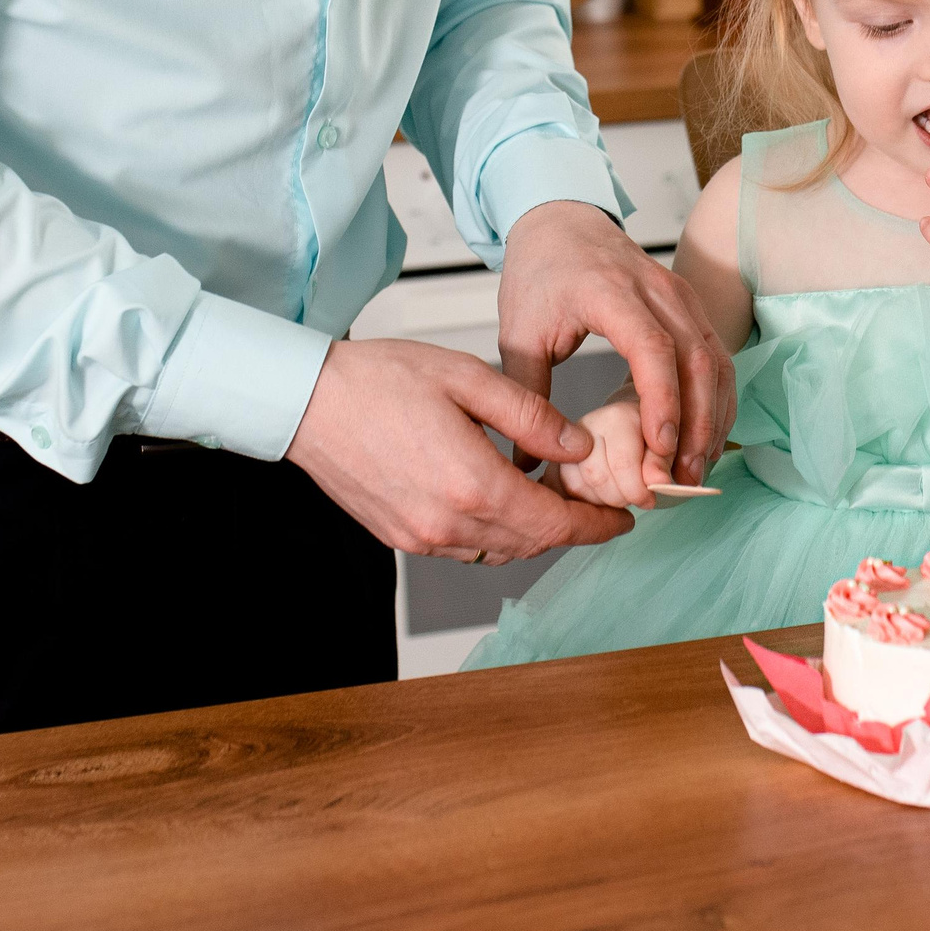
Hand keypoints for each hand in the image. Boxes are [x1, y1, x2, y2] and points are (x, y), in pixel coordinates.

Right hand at [287, 337, 631, 561]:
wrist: (305, 401)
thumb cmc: (382, 379)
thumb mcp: (469, 379)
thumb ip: (531, 418)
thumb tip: (579, 448)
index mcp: (473, 486)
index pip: (555, 525)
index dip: (596, 525)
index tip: (624, 519)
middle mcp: (447, 526)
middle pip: (531, 544)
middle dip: (570, 528)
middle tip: (596, 502)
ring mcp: (420, 538)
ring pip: (499, 551)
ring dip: (532, 532)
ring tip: (553, 498)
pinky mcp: (400, 537)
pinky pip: (465, 548)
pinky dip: (495, 532)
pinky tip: (502, 498)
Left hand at [497, 200, 735, 485]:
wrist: (561, 223)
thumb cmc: (539, 275)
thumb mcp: (520, 333)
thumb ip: (525, 395)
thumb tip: (524, 460)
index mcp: (610, 292)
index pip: (652, 347)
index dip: (662, 401)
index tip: (659, 449)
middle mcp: (656, 290)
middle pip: (697, 358)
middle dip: (696, 424)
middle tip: (681, 479)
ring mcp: (680, 295)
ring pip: (716, 360)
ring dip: (712, 417)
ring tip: (694, 470)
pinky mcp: (690, 306)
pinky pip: (717, 356)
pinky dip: (716, 400)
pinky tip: (702, 438)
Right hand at [542, 396, 662, 510]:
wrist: (630, 431)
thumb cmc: (649, 441)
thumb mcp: (665, 449)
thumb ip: (660, 463)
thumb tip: (658, 481)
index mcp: (617, 417)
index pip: (622, 463)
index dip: (638, 490)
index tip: (649, 500)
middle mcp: (586, 426)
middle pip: (598, 477)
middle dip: (620, 498)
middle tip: (633, 498)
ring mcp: (566, 443)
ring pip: (577, 488)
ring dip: (601, 503)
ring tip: (619, 495)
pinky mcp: (554, 461)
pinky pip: (563, 492)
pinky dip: (583, 504)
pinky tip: (600, 498)